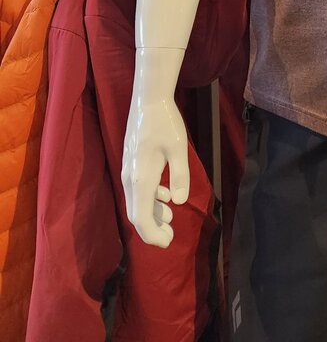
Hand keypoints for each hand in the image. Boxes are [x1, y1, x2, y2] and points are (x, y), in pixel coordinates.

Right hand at [122, 48, 189, 247]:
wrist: (148, 100)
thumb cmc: (166, 122)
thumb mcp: (179, 148)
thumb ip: (181, 176)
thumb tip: (179, 203)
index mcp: (141, 178)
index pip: (141, 218)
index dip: (152, 235)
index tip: (168, 243)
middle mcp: (130, 178)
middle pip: (137, 214)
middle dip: (153, 229)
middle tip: (171, 237)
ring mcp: (128, 171)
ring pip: (137, 202)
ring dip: (152, 213)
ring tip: (171, 219)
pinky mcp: (132, 164)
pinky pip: (138, 189)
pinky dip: (150, 199)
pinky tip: (166, 195)